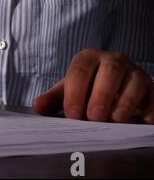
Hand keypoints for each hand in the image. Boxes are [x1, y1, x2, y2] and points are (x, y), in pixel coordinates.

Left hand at [33, 49, 153, 123]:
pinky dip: (150, 107)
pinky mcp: (150, 86)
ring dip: (125, 102)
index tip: (73, 115)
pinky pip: (153, 93)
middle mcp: (112, 60)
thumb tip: (38, 106)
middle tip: (94, 118)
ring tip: (115, 120)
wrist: (112, 90)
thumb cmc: (86, 90)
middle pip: (109, 71)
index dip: (75, 93)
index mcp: (88, 59)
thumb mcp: (67, 92)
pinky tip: (144, 120)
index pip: (80, 71)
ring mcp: (133, 71)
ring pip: (134, 80)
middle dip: (101, 95)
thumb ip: (53, 99)